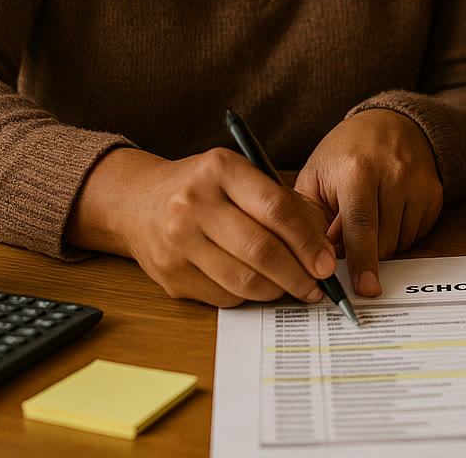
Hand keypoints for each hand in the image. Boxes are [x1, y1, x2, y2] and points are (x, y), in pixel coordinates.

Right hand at [67, 147, 338, 307]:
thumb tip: (322, 245)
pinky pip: (224, 295)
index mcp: (220, 169)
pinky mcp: (170, 275)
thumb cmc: (205, 189)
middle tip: (318, 285)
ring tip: (295, 288)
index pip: (276, 208)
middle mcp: (194, 202)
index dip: (308, 240)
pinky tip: (262, 287)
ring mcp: (178, 241)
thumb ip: (283, 203)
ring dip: (278, 290)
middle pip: (261, 249)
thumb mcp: (241, 176)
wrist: (138, 202)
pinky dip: (251, 296)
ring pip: (243, 279)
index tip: (327, 262)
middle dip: (299, 274)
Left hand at [293, 109, 443, 297]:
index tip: (366, 289)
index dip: (362, 261)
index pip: (361, 225)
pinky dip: (400, 233)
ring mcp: (419, 184)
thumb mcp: (315, 177)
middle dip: (364, 252)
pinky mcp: (435, 194)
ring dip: (382, 243)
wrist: (389, 122)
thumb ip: (312, 221)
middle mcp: (393, 175)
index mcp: (356, 170)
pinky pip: (417, 235)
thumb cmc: (345, 153)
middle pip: (383, 242)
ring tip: (370, 214)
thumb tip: (322, 263)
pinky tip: (388, 210)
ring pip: (401, 243)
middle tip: (347, 233)